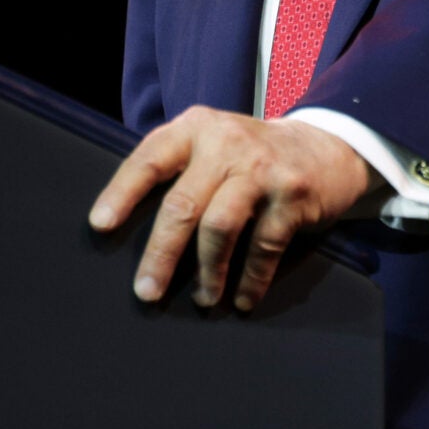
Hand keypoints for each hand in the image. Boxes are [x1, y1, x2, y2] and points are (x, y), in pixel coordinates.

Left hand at [87, 108, 374, 311]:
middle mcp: (226, 143)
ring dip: (208, 272)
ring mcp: (262, 168)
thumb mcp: (213, 144)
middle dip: (161, 254)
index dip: (122, 193)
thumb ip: (178, 168)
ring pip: (220, 227)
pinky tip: (240, 299)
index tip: (100, 225)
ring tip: (202, 300)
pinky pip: (264, 246)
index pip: (150, 160)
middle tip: (146, 291)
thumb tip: (125, 224)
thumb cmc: (253, 157)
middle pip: (182, 204)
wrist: (328, 147)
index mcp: (196, 128)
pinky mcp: (293, 194)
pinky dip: (250, 278)